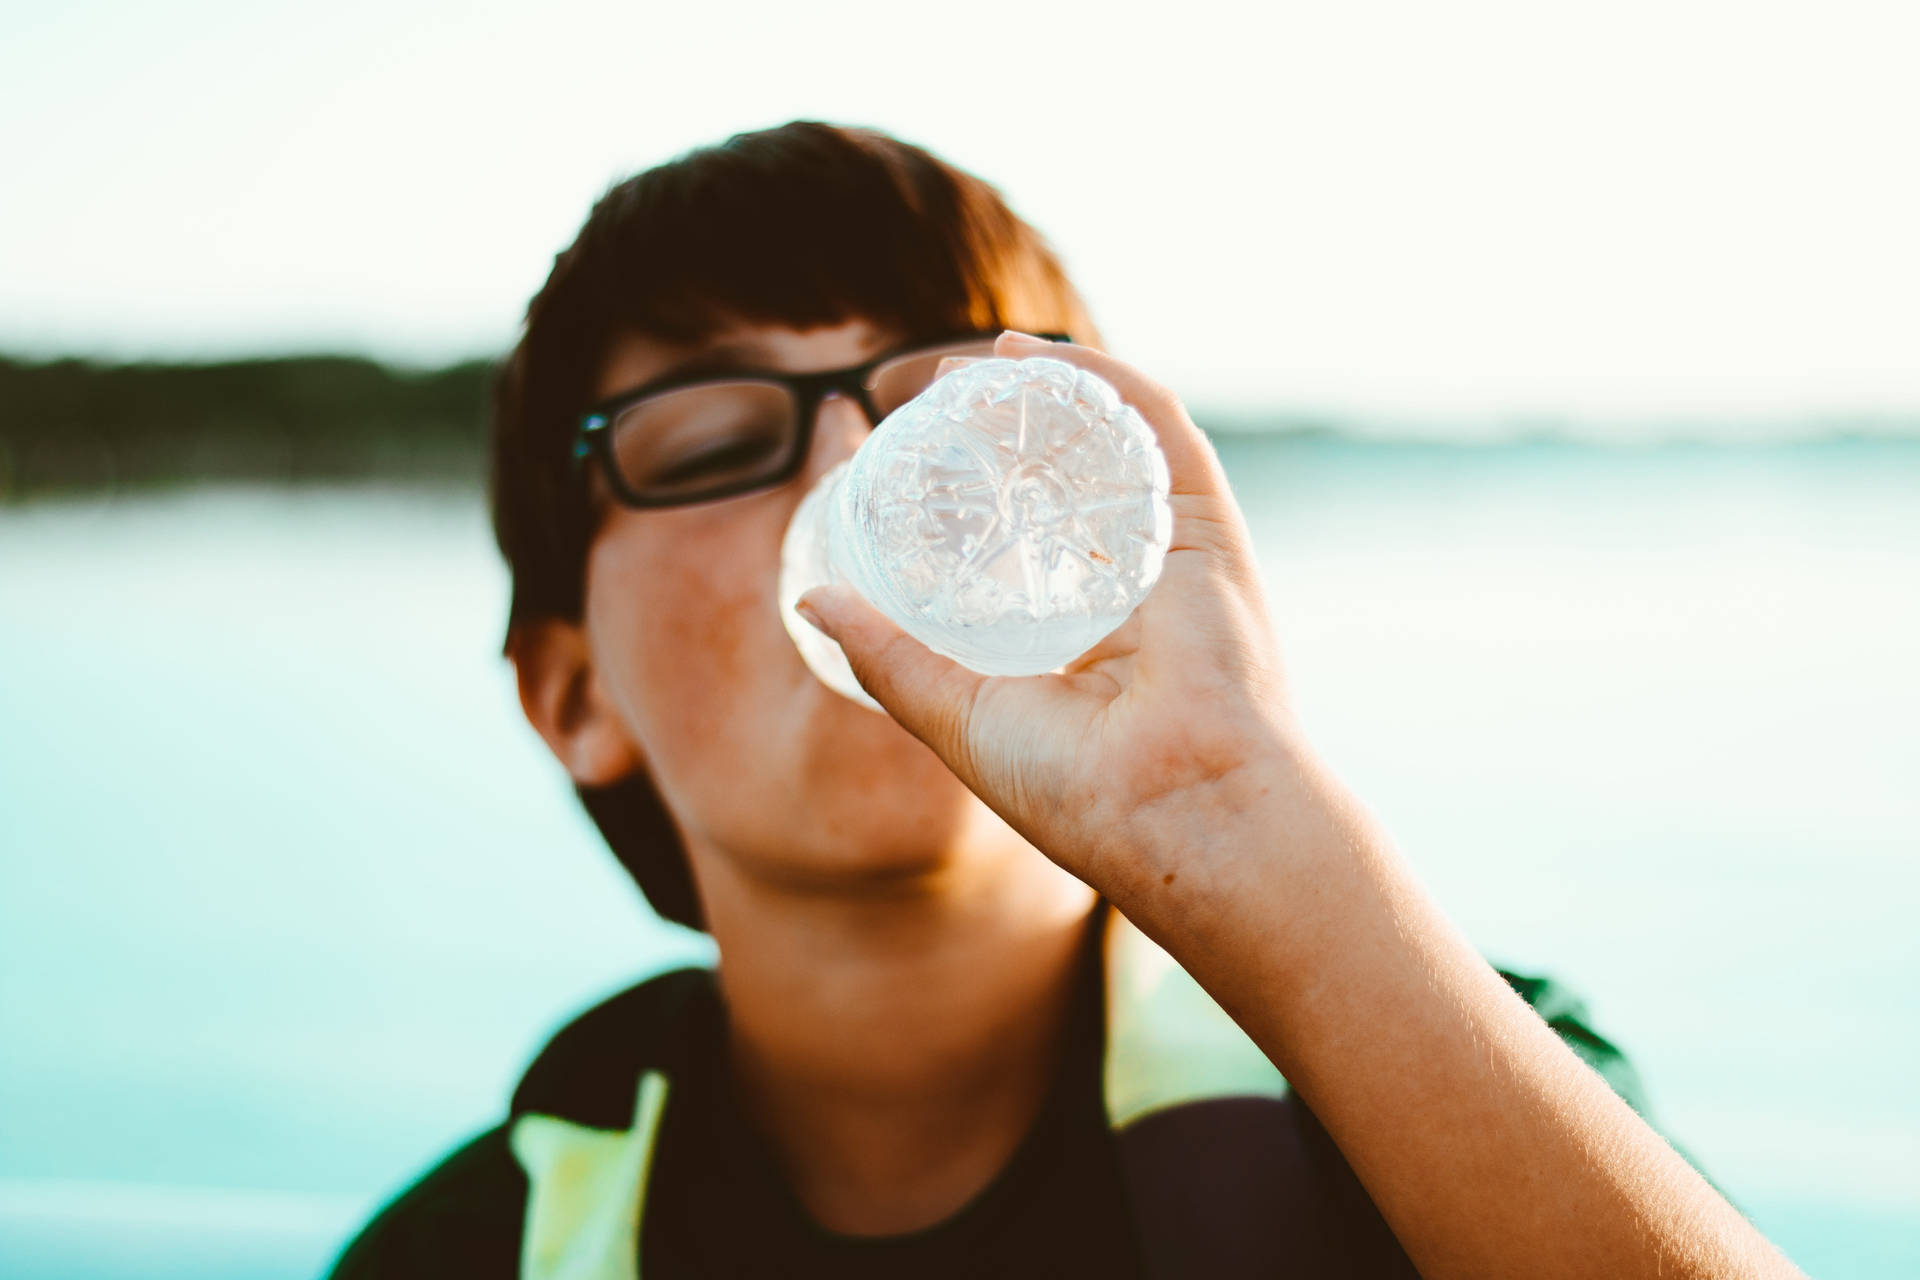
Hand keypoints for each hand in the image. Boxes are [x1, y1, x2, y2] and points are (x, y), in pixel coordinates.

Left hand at [794, 331, 1296, 898]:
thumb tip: (810, 600)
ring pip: (1111, 443)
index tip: (915, 457)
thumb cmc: (1080, 794)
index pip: (1031, 544)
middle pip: (1070, 481)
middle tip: (936, 391)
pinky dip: (1101, 380)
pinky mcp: (1207, 528)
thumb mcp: (957, 716)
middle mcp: (1138, 591)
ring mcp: (1175, 555)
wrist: (1181, 814)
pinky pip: (1156, 428)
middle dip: (1008, 427)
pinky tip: (1038, 357)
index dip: (976, 493)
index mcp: (1090, 642)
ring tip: (980, 358)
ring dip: (1048, 390)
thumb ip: (890, 658)